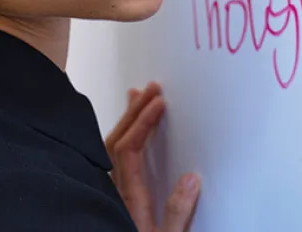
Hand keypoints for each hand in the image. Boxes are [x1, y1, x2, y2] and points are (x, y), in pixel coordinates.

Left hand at [105, 82, 200, 231]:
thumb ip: (178, 212)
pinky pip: (112, 160)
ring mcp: (112, 195)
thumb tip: (192, 177)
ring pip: (110, 149)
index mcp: (128, 201)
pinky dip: (121, 139)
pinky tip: (128, 134)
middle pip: (117, 142)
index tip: (158, 102)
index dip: (141, 123)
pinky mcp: (113, 201)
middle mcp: (115, 193)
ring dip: (125, 122)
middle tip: (150, 89)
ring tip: (137, 98)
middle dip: (134, 113)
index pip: (129, 150)